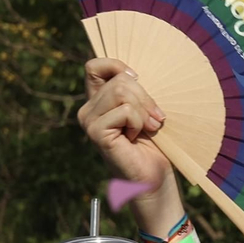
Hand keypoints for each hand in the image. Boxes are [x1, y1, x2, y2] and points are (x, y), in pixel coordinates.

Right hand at [79, 58, 175, 201]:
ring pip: (122, 92)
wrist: (154, 176)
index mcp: (98, 99)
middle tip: (155, 119)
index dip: (117, 66)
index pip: (95, 66)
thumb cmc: (154, 143)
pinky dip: (140, 123)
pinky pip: (126, 111)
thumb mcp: (146, 108)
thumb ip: (135, 90)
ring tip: (148, 128)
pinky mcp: (96, 132)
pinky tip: (136, 137)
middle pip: (120, 80)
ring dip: (145, 111)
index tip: (137, 81)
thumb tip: (132, 74)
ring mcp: (89, 120)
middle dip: (146, 98)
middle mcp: (88, 108)